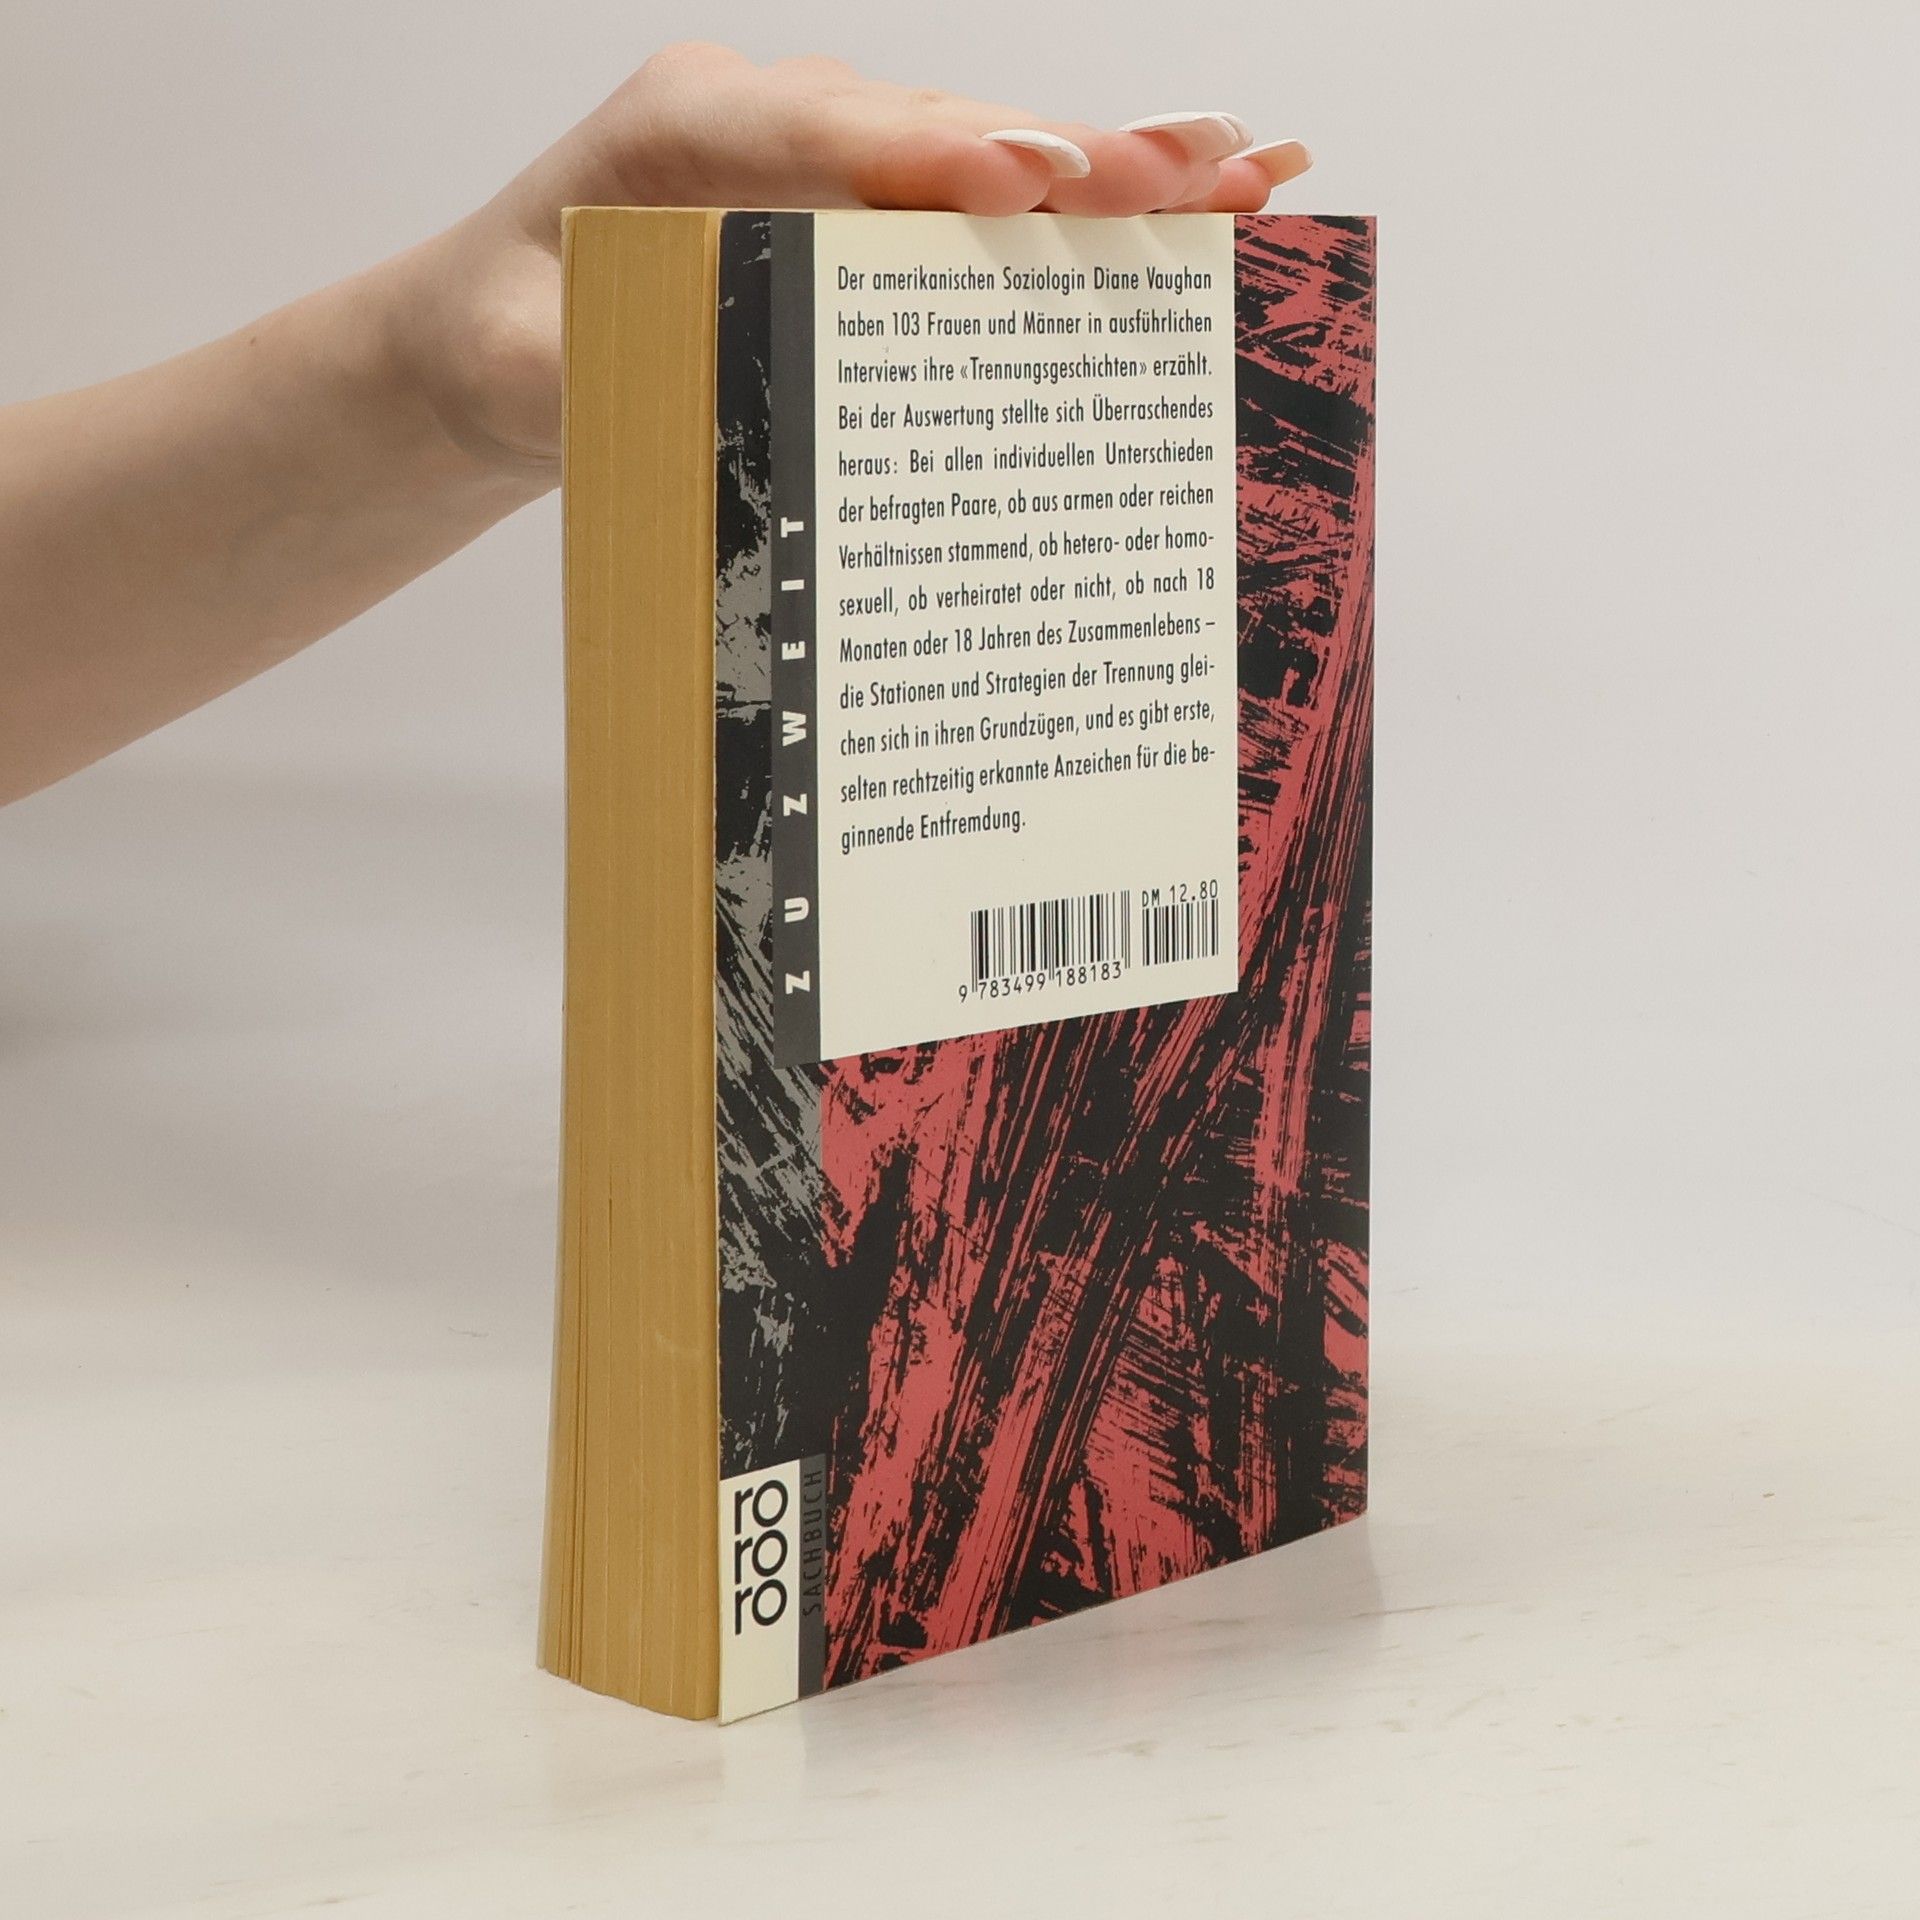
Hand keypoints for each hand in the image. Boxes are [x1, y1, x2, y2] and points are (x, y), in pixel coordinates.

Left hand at [393, 46, 1311, 477]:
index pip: (833, 137)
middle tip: (1206, 169)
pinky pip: (979, 200)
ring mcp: (830, 154)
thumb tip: (749, 397)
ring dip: (1114, 171)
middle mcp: (774, 119)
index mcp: (685, 131)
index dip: (942, 159)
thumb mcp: (538, 372)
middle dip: (1080, 155)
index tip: (1035, 183)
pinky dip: (1080, 208)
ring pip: (985, 155)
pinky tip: (1188, 201)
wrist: (486, 331)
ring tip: (1246, 175)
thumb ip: (629, 368)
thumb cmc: (514, 346)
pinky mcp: (864, 204)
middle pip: (946, 130)